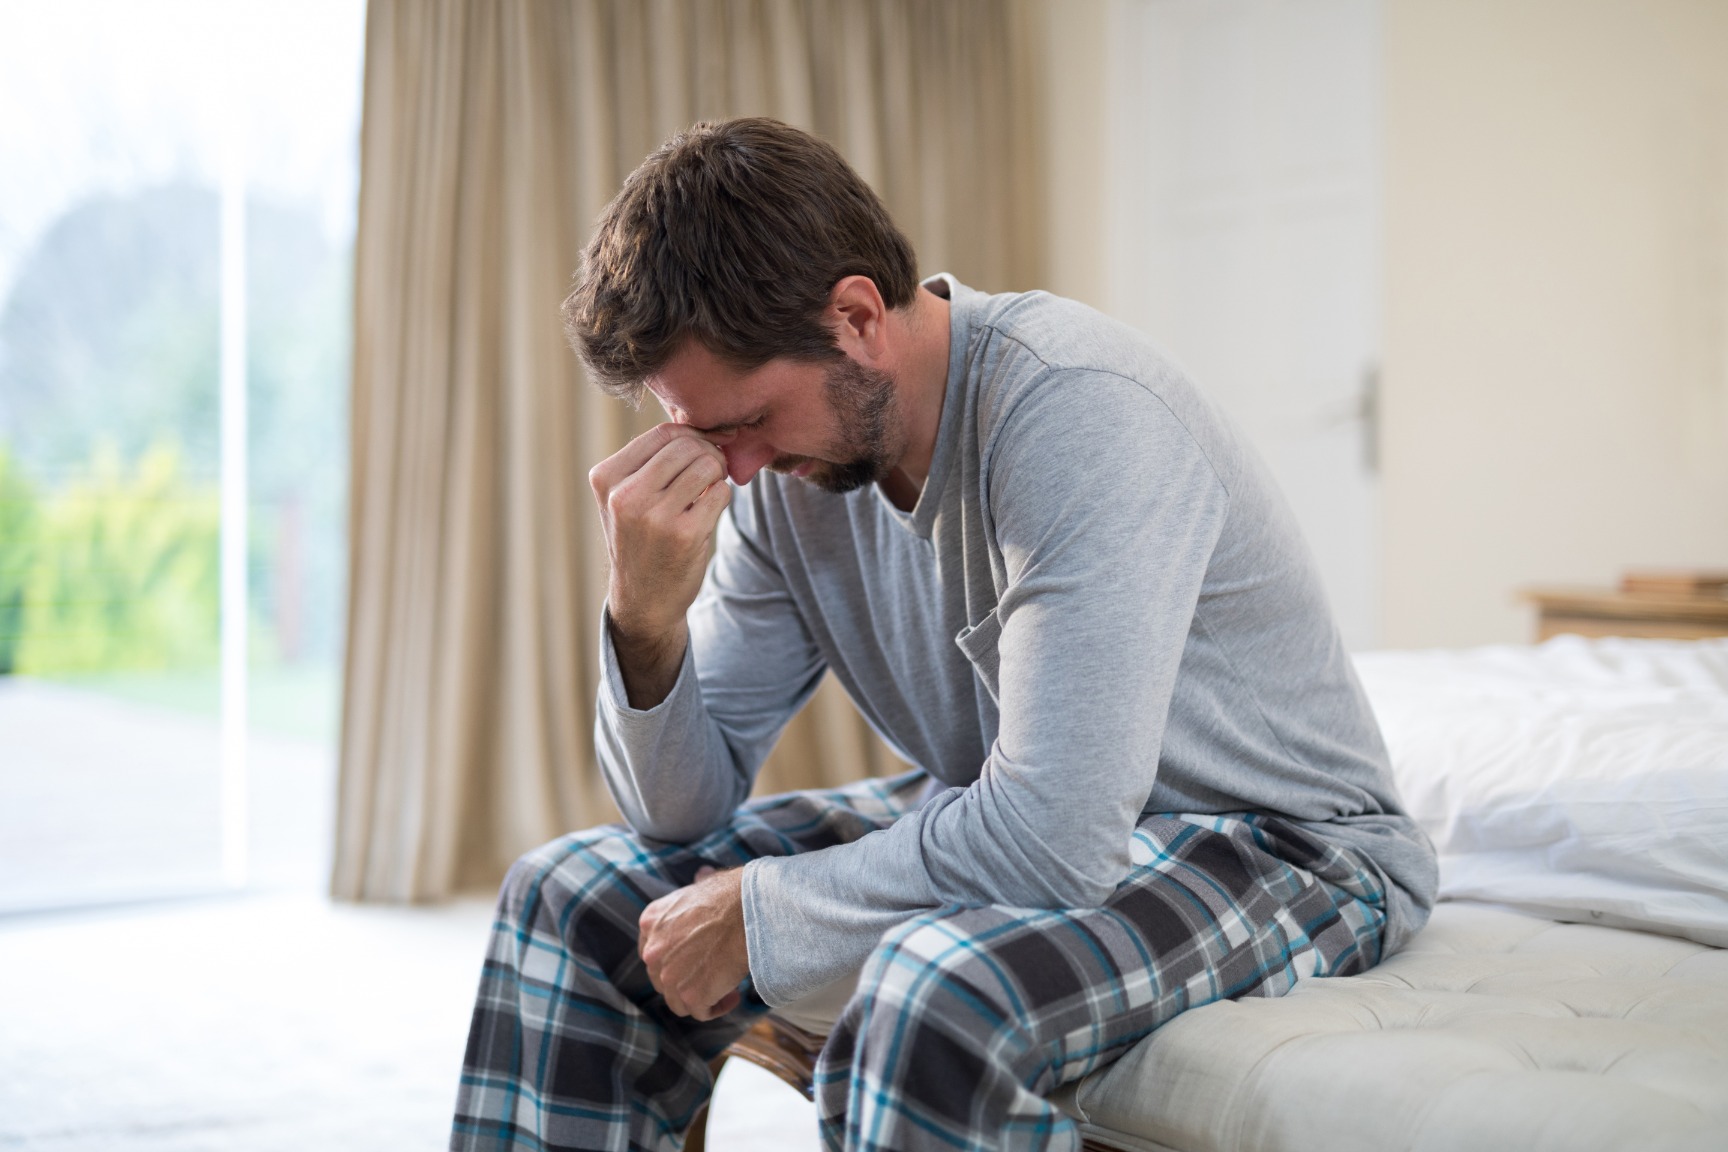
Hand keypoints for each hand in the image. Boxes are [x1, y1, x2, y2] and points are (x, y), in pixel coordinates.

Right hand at [588, 424, 730, 706]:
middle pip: (687, 446)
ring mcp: (654, 516)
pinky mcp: (684, 534)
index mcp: (606, 478)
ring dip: (717, 474)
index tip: (703, 450)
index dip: (692, 436)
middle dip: (708, 454)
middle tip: (710, 473)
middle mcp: (625, 495)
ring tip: (708, 491)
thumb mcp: (627, 497)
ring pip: (706, 465)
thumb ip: (655, 460)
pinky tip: (707, 513)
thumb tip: (710, 426)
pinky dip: (721, 498)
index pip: (662, 434)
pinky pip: (720, 493)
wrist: (643, 599)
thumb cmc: (641, 539)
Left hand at [638, 865, 749, 1019]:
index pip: (652, 953)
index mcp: (651, 921)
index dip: (673, 961)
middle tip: (712, 974)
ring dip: (701, 998)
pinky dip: (717, 1008)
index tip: (694, 961)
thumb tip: (702, 876)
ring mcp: (669, 976)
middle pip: (663, 980)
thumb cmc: (733, 894)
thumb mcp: (702, 886)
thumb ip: (694, 889)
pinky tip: (733, 995)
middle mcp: (652, 951)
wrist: (749, 910)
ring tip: (726, 987)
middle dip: (686, 980)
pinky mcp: (690, 995)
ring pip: (678, 1001)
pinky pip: (700, 1013)